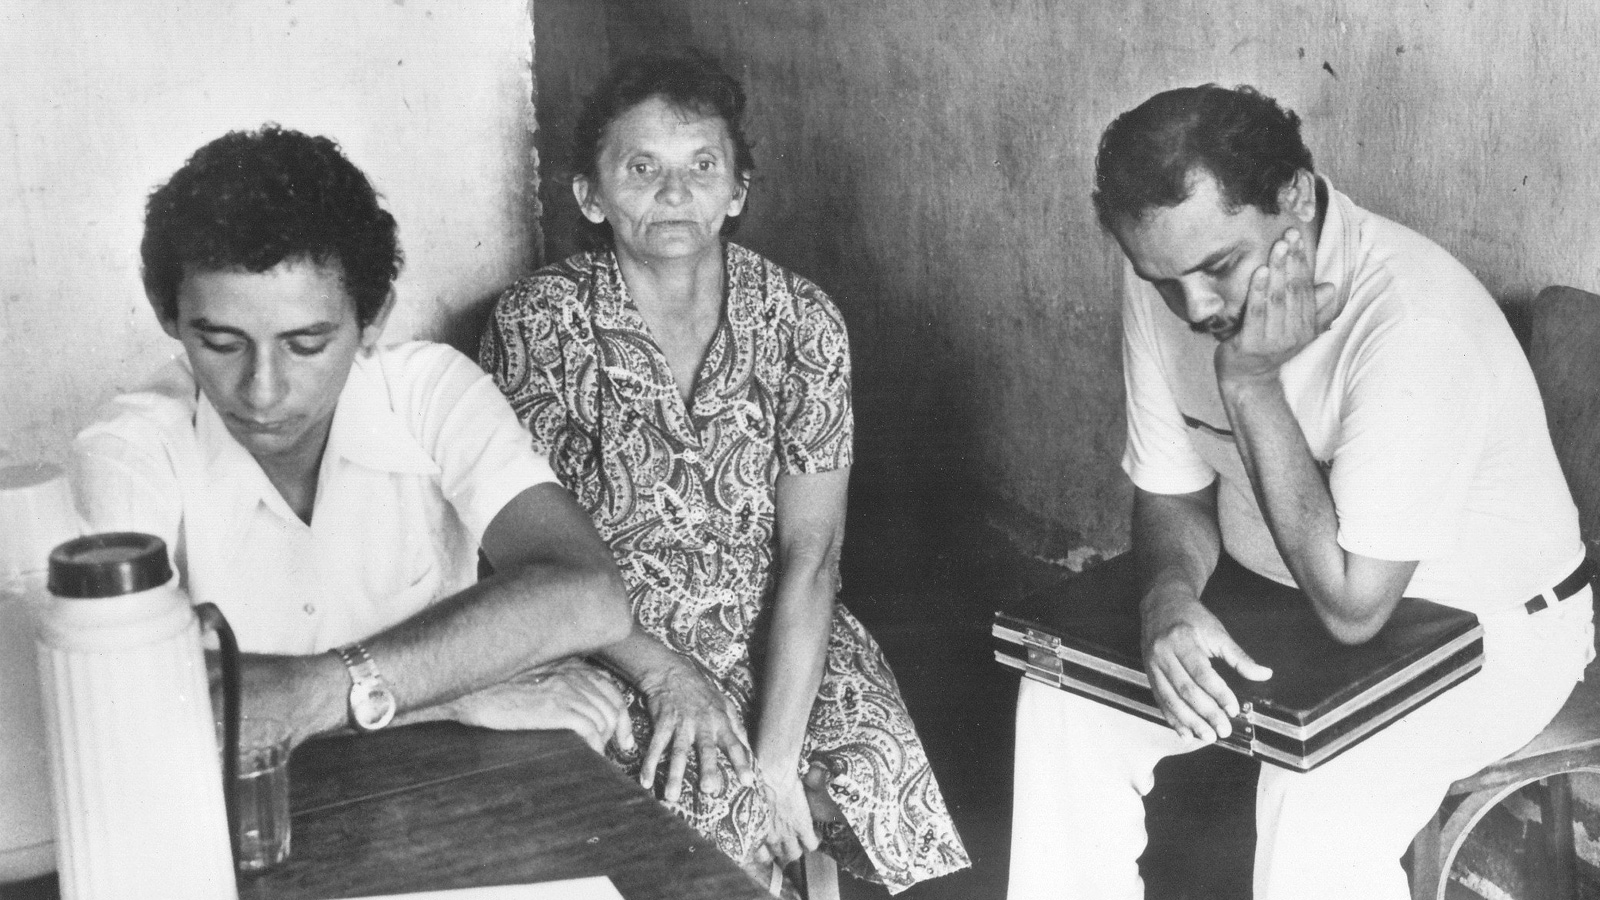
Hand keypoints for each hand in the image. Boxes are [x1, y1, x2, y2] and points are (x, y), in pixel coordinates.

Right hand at [447, 658, 633, 753]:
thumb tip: (570, 706)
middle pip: (613, 706)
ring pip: (603, 720)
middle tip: (615, 750)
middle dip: (618, 732)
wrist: (474, 690)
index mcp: (571, 666)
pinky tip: (589, 756)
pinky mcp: (556, 709)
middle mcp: (574, 676)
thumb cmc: (497, 686)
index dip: (621, 715)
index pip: (611, 689)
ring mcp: (566, 691)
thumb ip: (556, 683)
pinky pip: (589, 730)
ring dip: (604, 742)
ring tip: (597, 755)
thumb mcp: (534, 675)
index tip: (621, 735)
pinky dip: (594, 747)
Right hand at [634, 653, 754, 802]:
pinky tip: (646, 781)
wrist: (673, 673)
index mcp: (721, 722)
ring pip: (678, 752)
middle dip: (707, 769)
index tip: (748, 782)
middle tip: (708, 790)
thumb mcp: (725, 705)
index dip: (741, 763)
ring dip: (674, 774)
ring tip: (671, 796)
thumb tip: (750, 749)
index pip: (735, 745)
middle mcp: (703, 724)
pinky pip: (656, 746)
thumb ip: (737, 728)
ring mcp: (681, 723)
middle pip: (706, 749)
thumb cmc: (703, 693)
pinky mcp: (662, 722)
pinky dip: (649, 764)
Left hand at [759, 764, 819, 865]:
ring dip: (800, 848)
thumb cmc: (756, 782)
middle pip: (780, 856)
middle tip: (790, 841)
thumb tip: (758, 817)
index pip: (762, 856)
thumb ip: (755, 817)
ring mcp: (786, 834)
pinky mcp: (802, 826)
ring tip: (804, 838)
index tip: (773, 847)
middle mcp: (770, 838)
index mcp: (756, 833)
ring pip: (795, 854)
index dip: (769, 853)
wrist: (771, 772)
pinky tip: (815, 833)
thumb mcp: (752, 805)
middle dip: (785, 851)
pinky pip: (811, 844)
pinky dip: (815, 840)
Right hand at [1141, 587, 1271, 742]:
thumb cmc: (1192, 618)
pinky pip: (1160, 701)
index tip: (1233, 709)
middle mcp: (1164, 654)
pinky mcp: (1149, 674)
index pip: (1202, 672)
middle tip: (1223, 730)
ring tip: (1208, 736)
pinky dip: (1173, 719)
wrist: (1162, 604)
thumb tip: (1264, 674)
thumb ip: (1239, 657)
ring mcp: (1153, 665)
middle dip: (1206, 713)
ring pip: (1171, 699)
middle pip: (1186, 690)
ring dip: (1190, 721)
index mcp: (1183, 640)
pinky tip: (1185, 733)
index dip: (1218, 693)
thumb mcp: (1217, 632)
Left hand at [1215, 227, 1336, 384]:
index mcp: (1307, 326)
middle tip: (1288, 234)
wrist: (1247, 380)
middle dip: (1292, 260)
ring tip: (1277, 247)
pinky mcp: (1252, 345)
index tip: (1297, 237)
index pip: (1306, 287)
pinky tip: (1259, 271)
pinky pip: (1257, 313)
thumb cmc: (1267, 348)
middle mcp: (1295, 333)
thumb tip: (1330, 286)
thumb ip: (1312, 308)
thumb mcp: (1294, 328)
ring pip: (1278, 299)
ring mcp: (1274, 341)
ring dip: (1278, 270)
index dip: (1302, 261)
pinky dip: (1258, 291)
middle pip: (1294, 290)